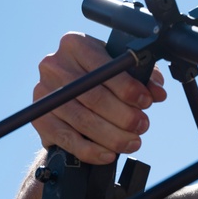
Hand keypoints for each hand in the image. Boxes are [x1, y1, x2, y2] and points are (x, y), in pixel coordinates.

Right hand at [32, 32, 166, 163]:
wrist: (68, 93)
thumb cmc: (101, 78)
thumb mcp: (122, 69)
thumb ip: (143, 76)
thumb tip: (158, 91)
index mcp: (75, 44)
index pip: (104, 68)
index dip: (128, 88)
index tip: (146, 102)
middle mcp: (54, 66)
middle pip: (93, 97)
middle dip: (124, 116)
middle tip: (142, 126)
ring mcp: (44, 93)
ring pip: (82, 120)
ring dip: (112, 136)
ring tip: (132, 142)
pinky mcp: (39, 118)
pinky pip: (67, 139)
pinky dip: (91, 150)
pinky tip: (109, 154)